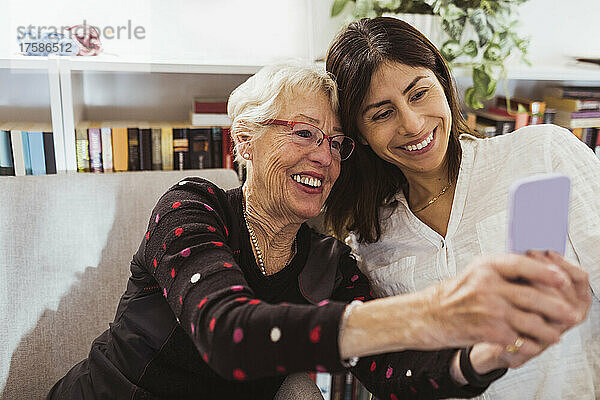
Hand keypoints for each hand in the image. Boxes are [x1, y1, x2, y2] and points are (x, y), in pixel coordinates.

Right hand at [422, 252, 586, 350]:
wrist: (427, 315)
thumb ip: (502, 272)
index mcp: (485, 267)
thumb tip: (536, 273)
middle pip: (533, 295)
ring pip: (531, 320)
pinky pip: (518, 339)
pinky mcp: (487, 330)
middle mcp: (487, 285)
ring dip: (548, 330)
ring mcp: (488, 308)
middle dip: (556, 307)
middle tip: (569, 313)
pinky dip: (529, 344)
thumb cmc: (451, 296)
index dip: (546, 272)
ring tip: (555, 334)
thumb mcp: (475, 273)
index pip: (523, 265)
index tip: (562, 278)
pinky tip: (533, 344)